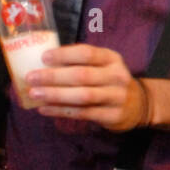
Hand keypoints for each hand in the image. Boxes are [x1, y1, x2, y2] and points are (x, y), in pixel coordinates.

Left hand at [28, 44, 149, 131]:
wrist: (138, 105)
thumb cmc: (109, 81)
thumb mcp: (103, 66)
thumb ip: (80, 63)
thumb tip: (43, 63)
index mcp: (111, 58)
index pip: (87, 53)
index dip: (64, 54)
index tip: (43, 57)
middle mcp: (116, 76)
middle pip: (82, 75)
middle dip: (54, 76)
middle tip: (31, 77)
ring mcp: (116, 97)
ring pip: (82, 96)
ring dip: (55, 95)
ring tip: (34, 94)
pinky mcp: (112, 116)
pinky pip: (83, 113)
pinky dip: (61, 111)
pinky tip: (44, 109)